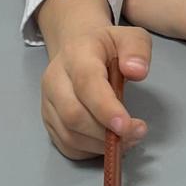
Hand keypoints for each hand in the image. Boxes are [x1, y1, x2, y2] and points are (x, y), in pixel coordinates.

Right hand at [38, 0, 150, 159]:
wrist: (77, 47)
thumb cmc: (107, 45)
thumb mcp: (130, 35)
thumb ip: (137, 49)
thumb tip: (137, 71)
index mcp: (76, 55)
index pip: (87, 84)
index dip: (106, 108)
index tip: (127, 125)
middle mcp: (55, 80)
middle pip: (74, 115)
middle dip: (107, 132)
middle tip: (137, 133)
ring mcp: (48, 102)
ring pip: (68, 134)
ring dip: (100, 145)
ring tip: (128, 139)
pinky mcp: (48, 120)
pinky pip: (65, 144)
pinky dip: (89, 150)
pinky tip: (109, 144)